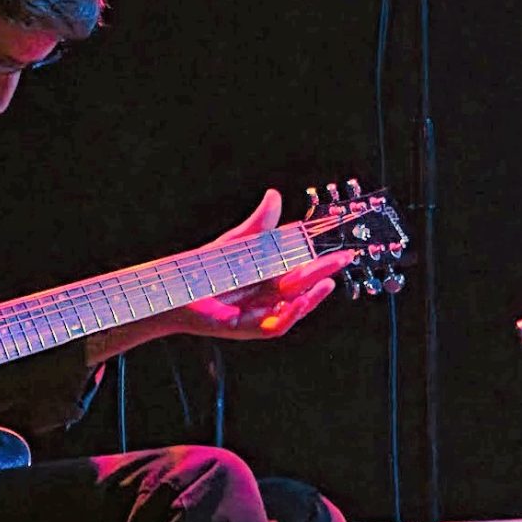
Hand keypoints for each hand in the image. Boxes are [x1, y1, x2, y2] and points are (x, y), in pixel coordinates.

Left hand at [164, 188, 352, 341]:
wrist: (176, 289)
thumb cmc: (207, 266)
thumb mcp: (238, 242)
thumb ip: (259, 223)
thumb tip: (274, 195)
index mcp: (271, 274)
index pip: (303, 266)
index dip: (323, 259)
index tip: (342, 248)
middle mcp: (270, 294)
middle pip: (303, 284)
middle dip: (324, 272)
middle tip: (345, 258)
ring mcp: (260, 311)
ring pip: (294, 307)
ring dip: (313, 297)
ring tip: (328, 282)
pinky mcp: (247, 326)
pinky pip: (274, 325)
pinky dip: (289, 315)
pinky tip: (299, 301)